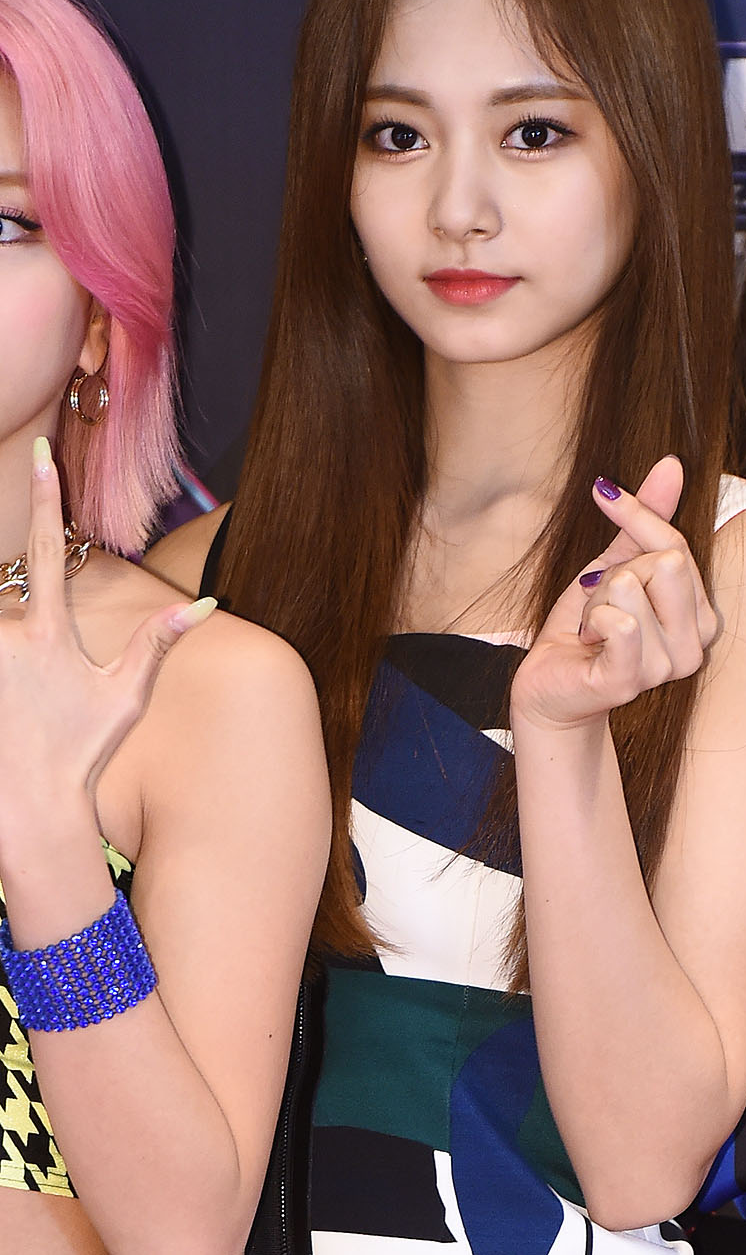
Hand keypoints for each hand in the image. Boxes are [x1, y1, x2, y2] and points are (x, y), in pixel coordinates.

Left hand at [0, 437, 215, 807]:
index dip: (48, 497)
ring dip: (5, 649)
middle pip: (2, 591)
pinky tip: (6, 701)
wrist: (28, 811)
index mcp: (48, 635)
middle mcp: (5, 638)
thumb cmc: (79, 754)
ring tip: (20, 696)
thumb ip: (157, 643)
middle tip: (34, 677)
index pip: (49, 548)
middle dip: (13, 613)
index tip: (41, 453)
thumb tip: (206, 604)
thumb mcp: (125, 698)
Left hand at [510, 457, 715, 730]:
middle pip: (661, 562)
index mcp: (701, 614)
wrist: (550, 684)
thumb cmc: (588, 626)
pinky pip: (619, 622)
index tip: (602, 492)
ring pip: (631, 587)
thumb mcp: (615, 564)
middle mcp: (696, 643)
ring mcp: (668, 667)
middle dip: (615, 572)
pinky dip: (590, 619)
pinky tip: (588, 640)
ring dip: (596, 601)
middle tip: (600, 603)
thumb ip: (646, 520)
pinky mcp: (631, 681)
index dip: (636, 514)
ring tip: (592, 627)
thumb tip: (671, 463)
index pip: (677, 544)